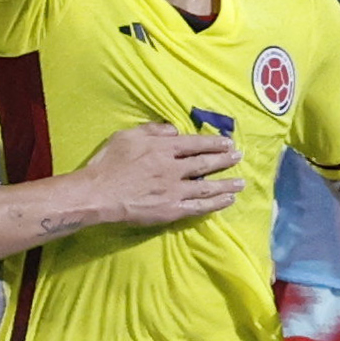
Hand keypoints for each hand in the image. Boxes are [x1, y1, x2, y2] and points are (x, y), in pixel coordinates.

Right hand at [84, 124, 242, 226]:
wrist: (98, 194)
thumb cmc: (108, 163)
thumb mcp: (127, 136)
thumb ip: (152, 131)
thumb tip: (173, 130)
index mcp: (163, 149)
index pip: (195, 144)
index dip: (213, 143)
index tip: (228, 143)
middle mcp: (173, 168)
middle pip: (205, 163)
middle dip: (224, 160)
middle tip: (239, 157)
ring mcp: (174, 191)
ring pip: (207, 186)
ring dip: (226, 184)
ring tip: (241, 182)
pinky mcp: (171, 210)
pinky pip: (198, 207)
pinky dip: (214, 204)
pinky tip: (227, 201)